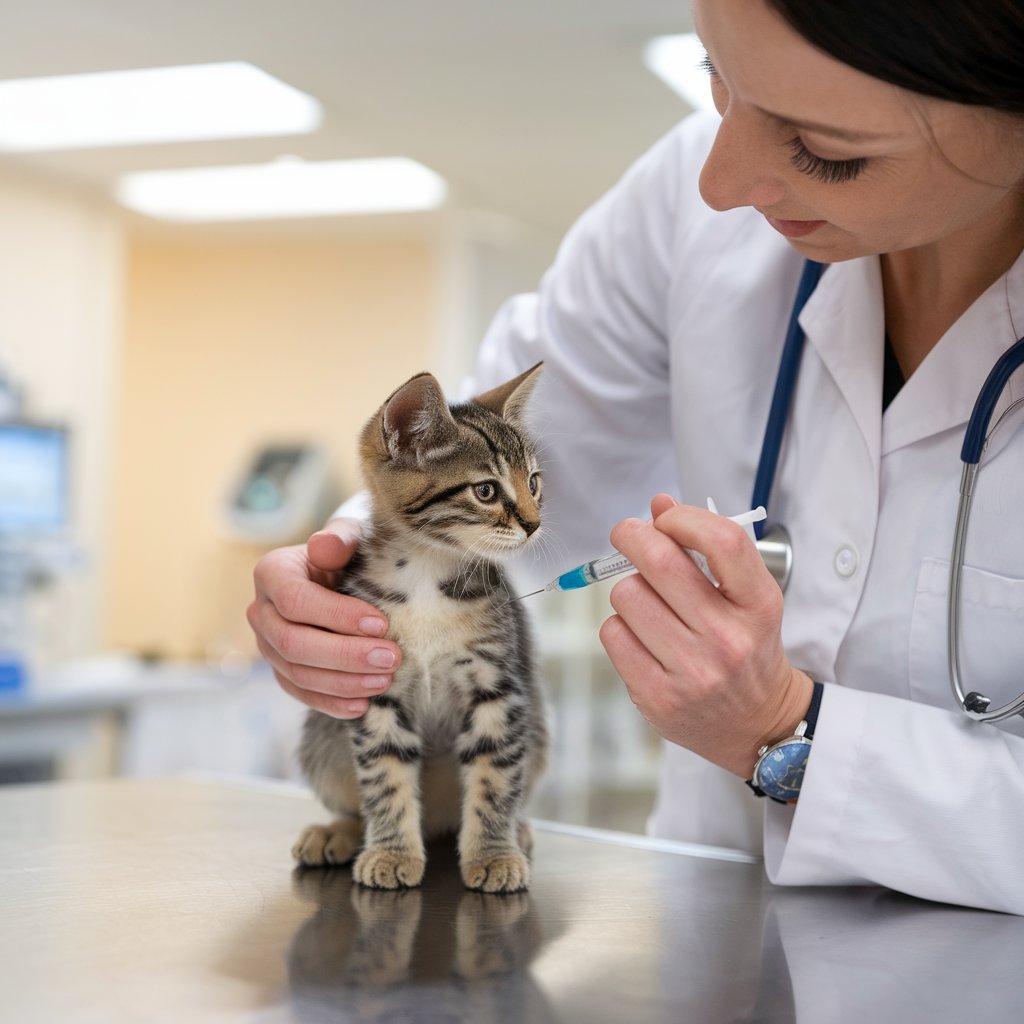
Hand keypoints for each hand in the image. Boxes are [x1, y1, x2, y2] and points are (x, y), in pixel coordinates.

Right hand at [246, 518, 401, 717]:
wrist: (341, 575)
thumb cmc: (348, 553)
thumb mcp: (349, 536)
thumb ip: (341, 537)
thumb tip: (325, 546)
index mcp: (272, 573)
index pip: (295, 600)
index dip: (337, 616)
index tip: (381, 624)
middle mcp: (261, 611)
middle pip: (293, 643)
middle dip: (345, 655)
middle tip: (391, 658)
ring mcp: (268, 645)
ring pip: (297, 674)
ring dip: (344, 682)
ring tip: (385, 680)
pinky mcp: (282, 670)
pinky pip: (300, 693)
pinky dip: (331, 702)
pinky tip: (362, 705)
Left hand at [599, 495, 811, 777]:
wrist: (758, 724)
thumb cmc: (747, 648)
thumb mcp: (746, 596)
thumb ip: (707, 547)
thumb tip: (659, 504)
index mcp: (758, 605)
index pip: (722, 541)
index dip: (683, 519)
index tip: (665, 519)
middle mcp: (728, 639)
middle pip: (660, 562)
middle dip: (632, 536)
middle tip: (628, 534)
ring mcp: (692, 672)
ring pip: (627, 595)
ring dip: (629, 589)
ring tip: (650, 604)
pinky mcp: (657, 697)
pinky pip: (613, 634)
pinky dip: (620, 626)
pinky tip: (642, 636)